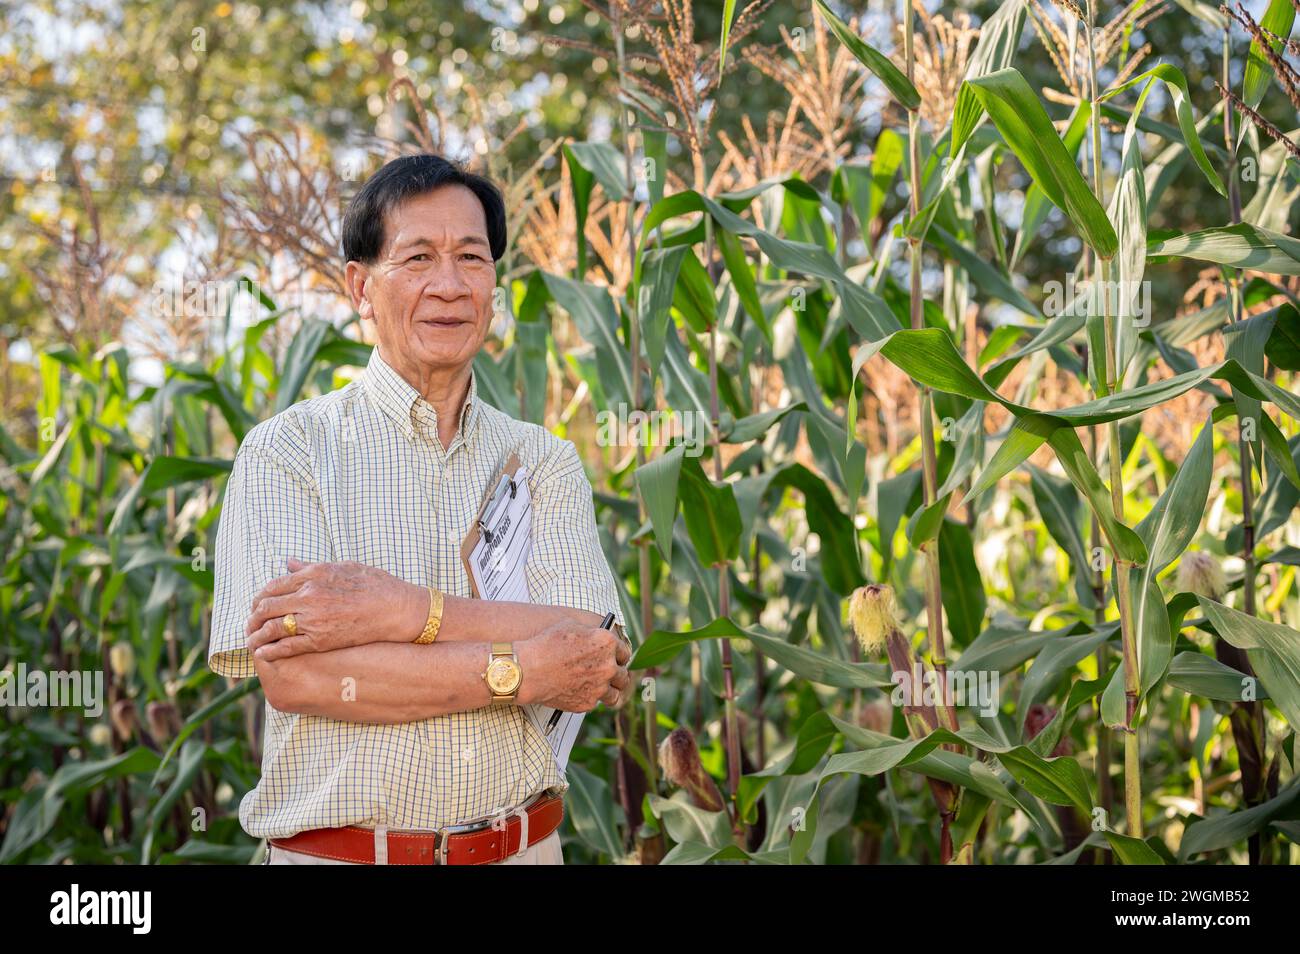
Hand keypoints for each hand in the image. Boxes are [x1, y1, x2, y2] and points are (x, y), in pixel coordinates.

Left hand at [245, 558, 427, 660]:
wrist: (397, 609)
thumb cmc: (376, 585)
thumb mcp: (343, 567)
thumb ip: (311, 566)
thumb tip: (288, 562)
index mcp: (313, 575)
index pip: (273, 586)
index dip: (260, 598)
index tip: (257, 605)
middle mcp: (309, 595)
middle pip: (267, 607)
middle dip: (253, 617)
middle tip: (250, 624)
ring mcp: (313, 619)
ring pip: (272, 628)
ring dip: (256, 635)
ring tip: (251, 641)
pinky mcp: (320, 640)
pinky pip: (286, 647)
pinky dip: (270, 651)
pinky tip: (263, 654)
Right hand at [516, 619, 631, 711]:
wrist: (528, 671)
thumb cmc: (545, 645)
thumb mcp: (571, 626)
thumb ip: (591, 633)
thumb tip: (596, 636)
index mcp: (607, 643)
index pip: (624, 652)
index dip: (618, 655)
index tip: (615, 658)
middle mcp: (608, 666)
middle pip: (623, 675)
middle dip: (616, 674)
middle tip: (609, 674)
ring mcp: (599, 687)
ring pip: (615, 693)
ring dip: (609, 690)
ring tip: (601, 688)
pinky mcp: (588, 703)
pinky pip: (596, 702)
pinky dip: (590, 698)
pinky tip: (581, 692)